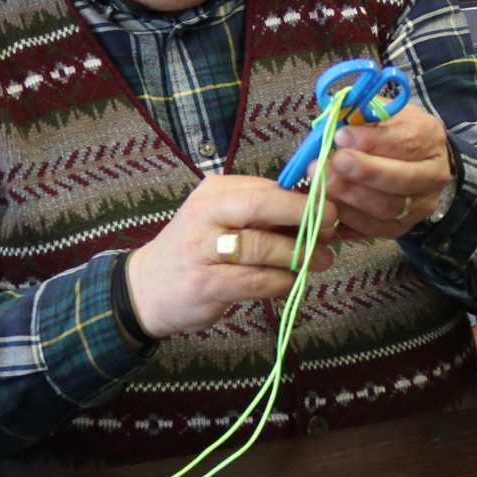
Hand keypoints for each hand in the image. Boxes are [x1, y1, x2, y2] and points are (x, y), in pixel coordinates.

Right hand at [125, 175, 331, 342]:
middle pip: (262, 205)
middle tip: (331, 229)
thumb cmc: (196, 250)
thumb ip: (260, 213)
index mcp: (214, 192)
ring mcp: (201, 250)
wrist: (145, 289)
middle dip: (305, 215)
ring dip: (300, 254)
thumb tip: (315, 211)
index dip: (303, 198)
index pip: (266, 187)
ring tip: (321, 260)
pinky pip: (255, 280)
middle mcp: (205, 215)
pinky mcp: (205, 284)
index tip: (329, 209)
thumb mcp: (221, 219)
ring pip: (263, 246)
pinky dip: (281, 281)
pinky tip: (292, 282)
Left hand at [321, 107, 454, 238]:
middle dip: (363, 172)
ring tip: (323, 182)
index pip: (407, 142)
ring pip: (387, 208)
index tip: (340, 136)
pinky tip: (330, 204)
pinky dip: (349, 218)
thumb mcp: (381, 114)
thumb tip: (335, 128)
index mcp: (430, 137)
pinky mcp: (404, 227)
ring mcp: (422, 205)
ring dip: (351, 196)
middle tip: (331, 163)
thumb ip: (361, 117)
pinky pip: (375, 228)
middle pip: (401, 179)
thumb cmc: (390, 132)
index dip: (372, 142)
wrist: (411, 162)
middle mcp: (434, 174)